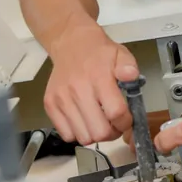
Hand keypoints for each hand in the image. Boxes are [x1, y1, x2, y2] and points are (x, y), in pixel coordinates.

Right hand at [44, 24, 138, 145]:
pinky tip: (84, 119)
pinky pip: (66, 135)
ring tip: (99, 121)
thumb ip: (129, 67)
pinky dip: (78, 133)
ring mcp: (61, 99)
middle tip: (113, 123)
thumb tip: (131, 76)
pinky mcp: (50, 105)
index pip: (116, 113)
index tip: (127, 119)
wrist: (71, 43)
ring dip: (95, 134)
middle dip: (112, 132)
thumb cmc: (99, 53)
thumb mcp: (120, 54)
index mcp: (99, 78)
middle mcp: (78, 90)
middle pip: (99, 132)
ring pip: (83, 138)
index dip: (126, 122)